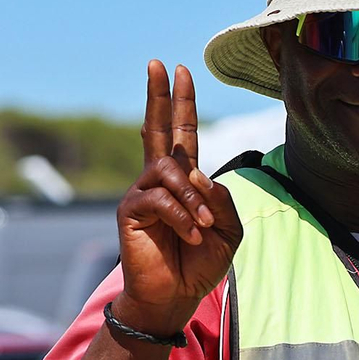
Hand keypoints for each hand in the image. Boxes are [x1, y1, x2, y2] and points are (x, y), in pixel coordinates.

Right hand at [114, 61, 242, 335]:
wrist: (176, 296)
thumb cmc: (200, 262)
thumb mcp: (227, 229)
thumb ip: (222, 198)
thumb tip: (198, 174)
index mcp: (185, 180)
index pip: (182, 133)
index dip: (182, 103)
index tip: (180, 70)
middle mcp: (160, 180)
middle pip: (157, 128)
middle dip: (159, 95)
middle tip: (157, 63)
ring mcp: (143, 193)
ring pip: (169, 170)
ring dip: (192, 197)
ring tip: (203, 226)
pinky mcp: (130, 211)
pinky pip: (160, 199)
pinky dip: (182, 216)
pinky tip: (191, 235)